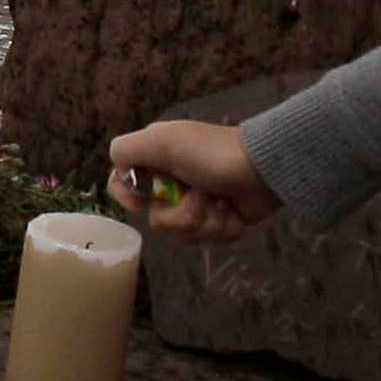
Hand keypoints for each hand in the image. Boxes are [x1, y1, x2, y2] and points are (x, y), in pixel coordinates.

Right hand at [106, 118, 271, 242]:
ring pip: (184, 234)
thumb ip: (127, 151)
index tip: (146, 200)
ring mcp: (197, 203)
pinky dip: (224, 227)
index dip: (131, 198)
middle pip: (157, 220)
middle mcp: (173, 182)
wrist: (264, 168)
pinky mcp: (220, 220)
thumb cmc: (212, 153)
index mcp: (156, 161)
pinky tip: (234, 211)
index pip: (123, 186)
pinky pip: (209, 239)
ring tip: (222, 203)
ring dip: (206, 222)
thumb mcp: (163, 141)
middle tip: (200, 195)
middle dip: (181, 214)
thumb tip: (116, 172)